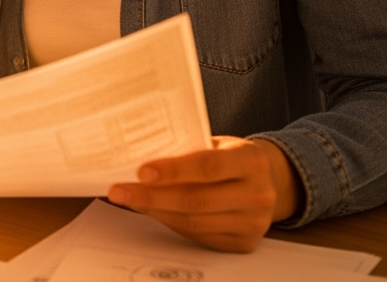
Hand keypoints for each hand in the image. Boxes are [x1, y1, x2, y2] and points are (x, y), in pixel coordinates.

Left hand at [107, 136, 300, 252]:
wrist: (266, 180)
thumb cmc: (229, 156)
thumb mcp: (217, 144)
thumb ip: (187, 150)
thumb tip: (136, 158)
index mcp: (252, 160)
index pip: (208, 166)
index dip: (173, 170)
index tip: (140, 171)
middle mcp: (259, 194)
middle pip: (197, 200)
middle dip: (153, 196)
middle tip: (120, 191)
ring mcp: (254, 222)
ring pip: (194, 222)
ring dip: (155, 211)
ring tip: (129, 200)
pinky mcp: (244, 242)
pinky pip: (199, 236)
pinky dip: (170, 223)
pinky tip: (151, 211)